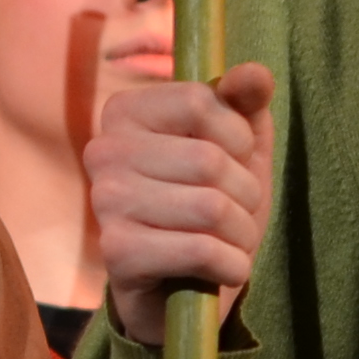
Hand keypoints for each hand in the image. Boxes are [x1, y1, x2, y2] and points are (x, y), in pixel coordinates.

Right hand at [82, 65, 272, 349]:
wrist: (182, 286)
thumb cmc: (210, 204)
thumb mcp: (237, 148)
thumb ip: (244, 102)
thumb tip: (255, 73)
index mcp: (125, 112)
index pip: (200, 100)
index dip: (238, 137)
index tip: (233, 161)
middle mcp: (103, 151)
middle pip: (209, 159)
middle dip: (245, 194)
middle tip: (237, 214)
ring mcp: (104, 202)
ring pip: (210, 207)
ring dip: (242, 233)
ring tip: (231, 242)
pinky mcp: (116, 252)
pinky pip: (201, 250)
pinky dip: (232, 265)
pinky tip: (223, 270)